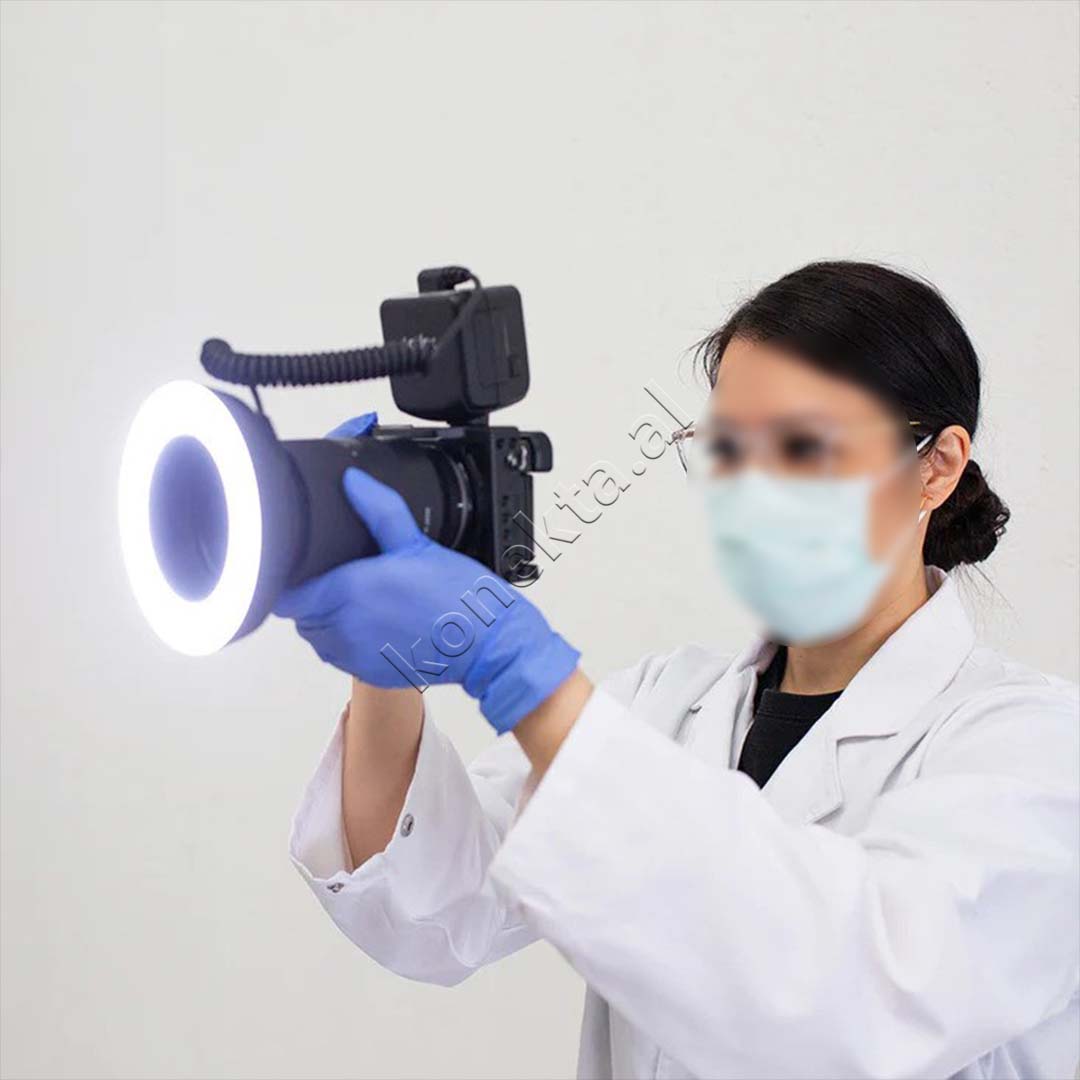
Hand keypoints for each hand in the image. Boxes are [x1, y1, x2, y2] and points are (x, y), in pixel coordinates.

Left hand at [273, 466, 580, 733]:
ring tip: (357, 603)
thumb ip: (379, 510)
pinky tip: (373, 624)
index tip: (307, 570)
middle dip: (312, 597)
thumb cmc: (456, 597)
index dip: (292, 581)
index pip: (287, 595)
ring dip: (326, 621)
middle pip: (300, 615)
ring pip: (316, 638)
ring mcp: (354, 655)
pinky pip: (339, 657)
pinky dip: (346, 642)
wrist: (486, 644)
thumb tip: (353, 481)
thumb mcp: (417, 543)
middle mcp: (344, 627)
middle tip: (341, 580)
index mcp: (349, 590)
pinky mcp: (367, 674)